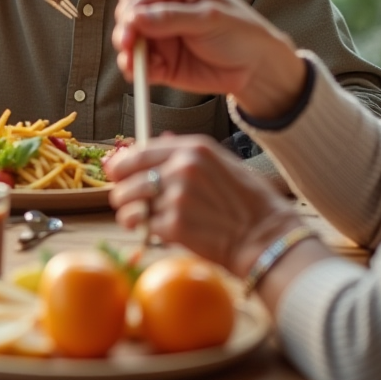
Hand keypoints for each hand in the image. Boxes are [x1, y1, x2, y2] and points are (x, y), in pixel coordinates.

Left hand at [106, 133, 300, 277]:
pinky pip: (143, 226)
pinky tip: (157, 232)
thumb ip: (188, 155)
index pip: (140, 151)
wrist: (265, 237)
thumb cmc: (248, 203)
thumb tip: (159, 141)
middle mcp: (182, 168)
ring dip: (128, 214)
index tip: (115, 173)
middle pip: (128, 177)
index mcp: (194, 149)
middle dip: (123, 192)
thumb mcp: (223, 164)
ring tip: (136, 220)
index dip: (121, 164)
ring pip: (129, 203)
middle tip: (127, 202)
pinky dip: (146, 232)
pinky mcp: (174, 226)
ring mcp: (177, 197)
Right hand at [113, 0, 306, 118]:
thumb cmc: (242, 33)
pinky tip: (141, 72)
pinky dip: (134, 68)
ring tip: (133, 63)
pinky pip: (138, 63)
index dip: (131, 13)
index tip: (130, 31)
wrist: (257, 68)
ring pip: (128, 39)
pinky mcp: (161, 58)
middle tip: (129, 46)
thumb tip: (134, 18)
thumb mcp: (209, 19)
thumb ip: (171, 18)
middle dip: (125, 31)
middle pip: (128, 14)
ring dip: (127, 52)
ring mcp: (161, 33)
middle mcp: (165, 5)